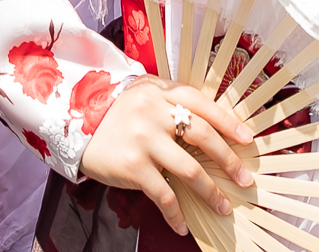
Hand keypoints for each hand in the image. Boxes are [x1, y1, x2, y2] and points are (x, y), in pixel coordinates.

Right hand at [76, 80, 254, 235]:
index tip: (248, 140)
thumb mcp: (141, 94)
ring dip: (210, 193)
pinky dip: (176, 214)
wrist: (70, 121)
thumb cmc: (113, 111)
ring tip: (222, 207)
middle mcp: (153, 113)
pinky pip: (163, 195)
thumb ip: (170, 101)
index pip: (202, 104)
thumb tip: (210, 124)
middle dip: (229, 161)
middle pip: (203, 136)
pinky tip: (182, 225)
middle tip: (244, 180)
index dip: (229, 122)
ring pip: (189, 170)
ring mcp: (143, 140)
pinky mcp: (132, 166)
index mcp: (159, 92)